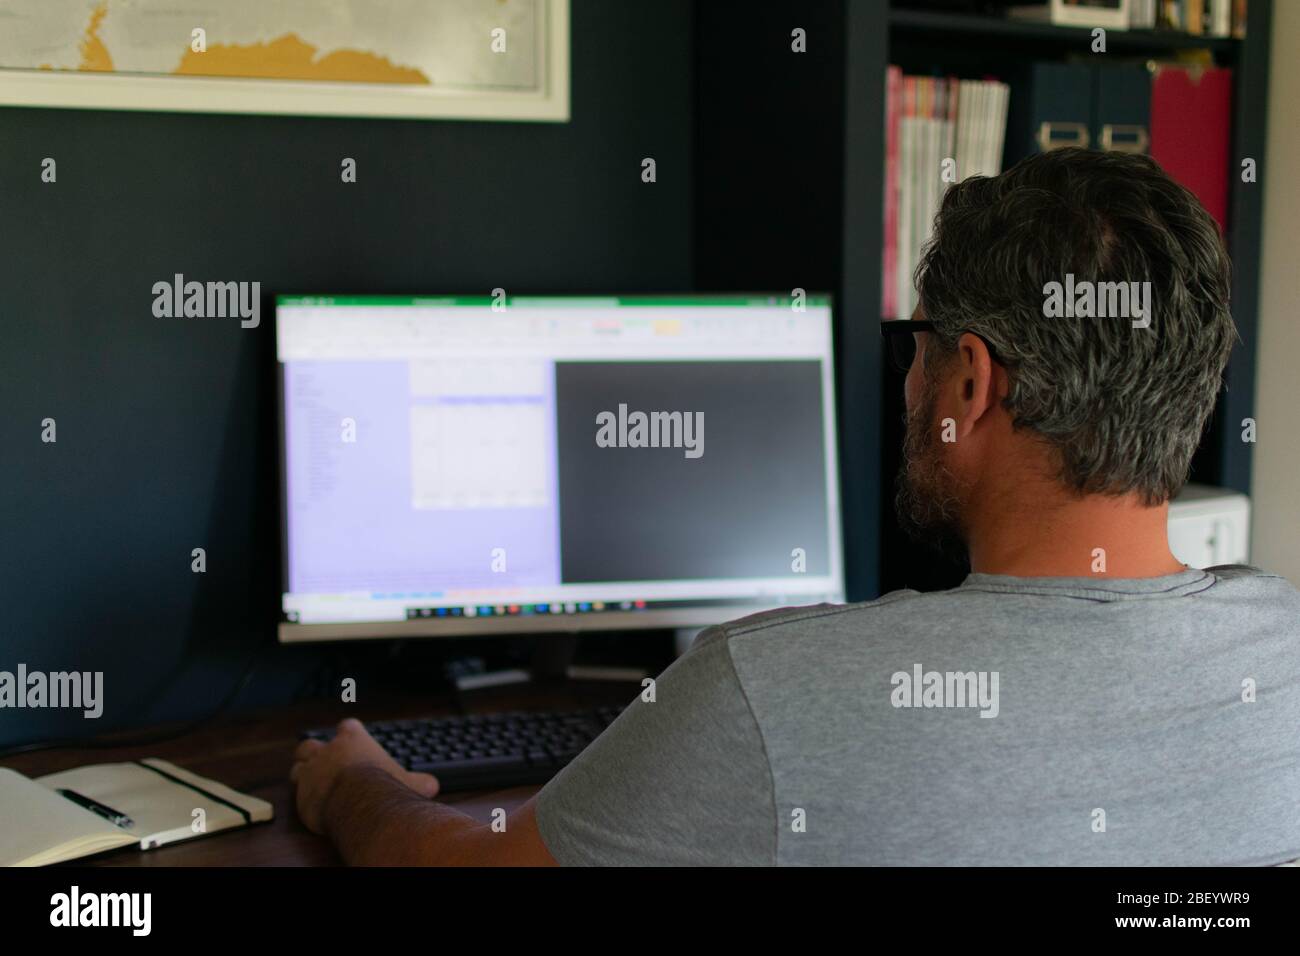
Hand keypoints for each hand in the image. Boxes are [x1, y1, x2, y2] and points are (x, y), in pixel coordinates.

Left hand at [291, 718, 439, 833]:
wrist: (359, 803)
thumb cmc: (383, 786)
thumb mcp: (408, 782)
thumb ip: (419, 781)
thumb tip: (432, 785)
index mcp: (353, 740)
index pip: (347, 726)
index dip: (348, 734)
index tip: (351, 741)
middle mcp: (328, 750)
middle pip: (312, 743)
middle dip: (315, 752)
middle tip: (323, 763)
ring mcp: (311, 770)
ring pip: (298, 764)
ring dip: (304, 772)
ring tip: (312, 782)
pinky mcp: (301, 791)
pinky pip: (296, 790)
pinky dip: (302, 794)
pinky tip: (311, 802)